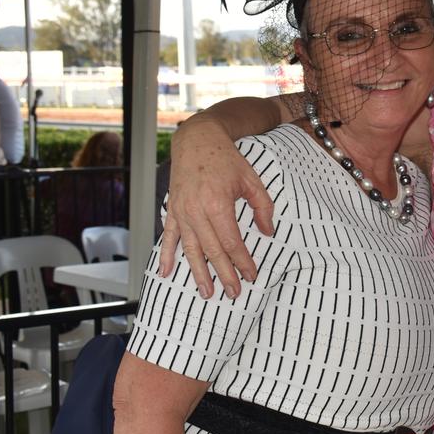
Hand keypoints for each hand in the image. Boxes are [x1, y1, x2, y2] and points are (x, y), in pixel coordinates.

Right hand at [158, 116, 272, 298]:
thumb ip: (263, 207)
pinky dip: (166, 256)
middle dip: (224, 274)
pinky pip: (168, 238)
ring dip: (198, 273)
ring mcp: (182, 213)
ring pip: (190, 250)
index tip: (252, 275)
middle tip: (234, 293)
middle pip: (211, 251)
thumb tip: (268, 232)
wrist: (198, 141)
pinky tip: (165, 273)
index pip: (231, 242)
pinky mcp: (173, 211)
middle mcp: (196, 212)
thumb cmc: (226, 159)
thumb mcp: (252, 180)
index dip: (242, 261)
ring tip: (207, 293)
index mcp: (217, 204)